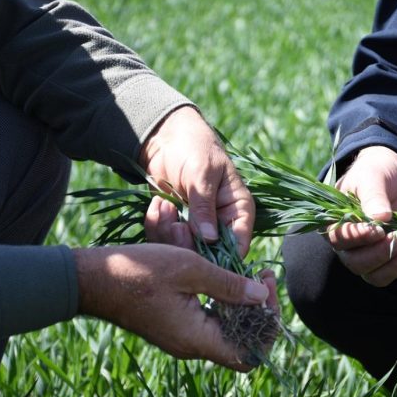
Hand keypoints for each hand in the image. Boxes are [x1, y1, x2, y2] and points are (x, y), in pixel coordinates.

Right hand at [73, 244, 276, 370]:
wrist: (93, 279)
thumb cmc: (139, 271)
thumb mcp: (190, 269)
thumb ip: (228, 285)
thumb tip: (262, 296)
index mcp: (196, 339)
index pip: (249, 353)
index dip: (268, 325)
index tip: (267, 288)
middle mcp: (191, 346)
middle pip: (242, 341)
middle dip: (260, 309)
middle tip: (263, 275)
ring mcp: (182, 337)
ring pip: (227, 330)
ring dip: (243, 303)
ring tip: (250, 272)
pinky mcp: (174, 326)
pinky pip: (210, 321)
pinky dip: (224, 302)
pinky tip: (226, 277)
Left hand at [140, 106, 253, 255]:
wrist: (167, 139)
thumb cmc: (194, 148)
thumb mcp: (202, 174)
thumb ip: (204, 207)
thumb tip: (210, 240)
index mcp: (238, 210)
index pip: (240, 244)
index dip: (225, 257)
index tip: (201, 253)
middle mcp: (221, 224)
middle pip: (210, 256)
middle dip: (188, 243)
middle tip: (175, 224)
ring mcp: (197, 228)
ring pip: (185, 251)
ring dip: (168, 233)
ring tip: (164, 206)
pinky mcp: (176, 227)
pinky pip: (165, 241)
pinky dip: (156, 226)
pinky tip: (157, 205)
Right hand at [327, 146, 396, 286]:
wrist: (396, 173)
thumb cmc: (376, 172)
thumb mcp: (372, 178)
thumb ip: (373, 197)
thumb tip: (380, 218)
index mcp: (336, 223)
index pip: (340, 240)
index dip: (358, 239)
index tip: (378, 229)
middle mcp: (349, 245)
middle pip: (358, 264)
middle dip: (381, 254)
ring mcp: (369, 254)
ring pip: (377, 276)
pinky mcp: (390, 258)